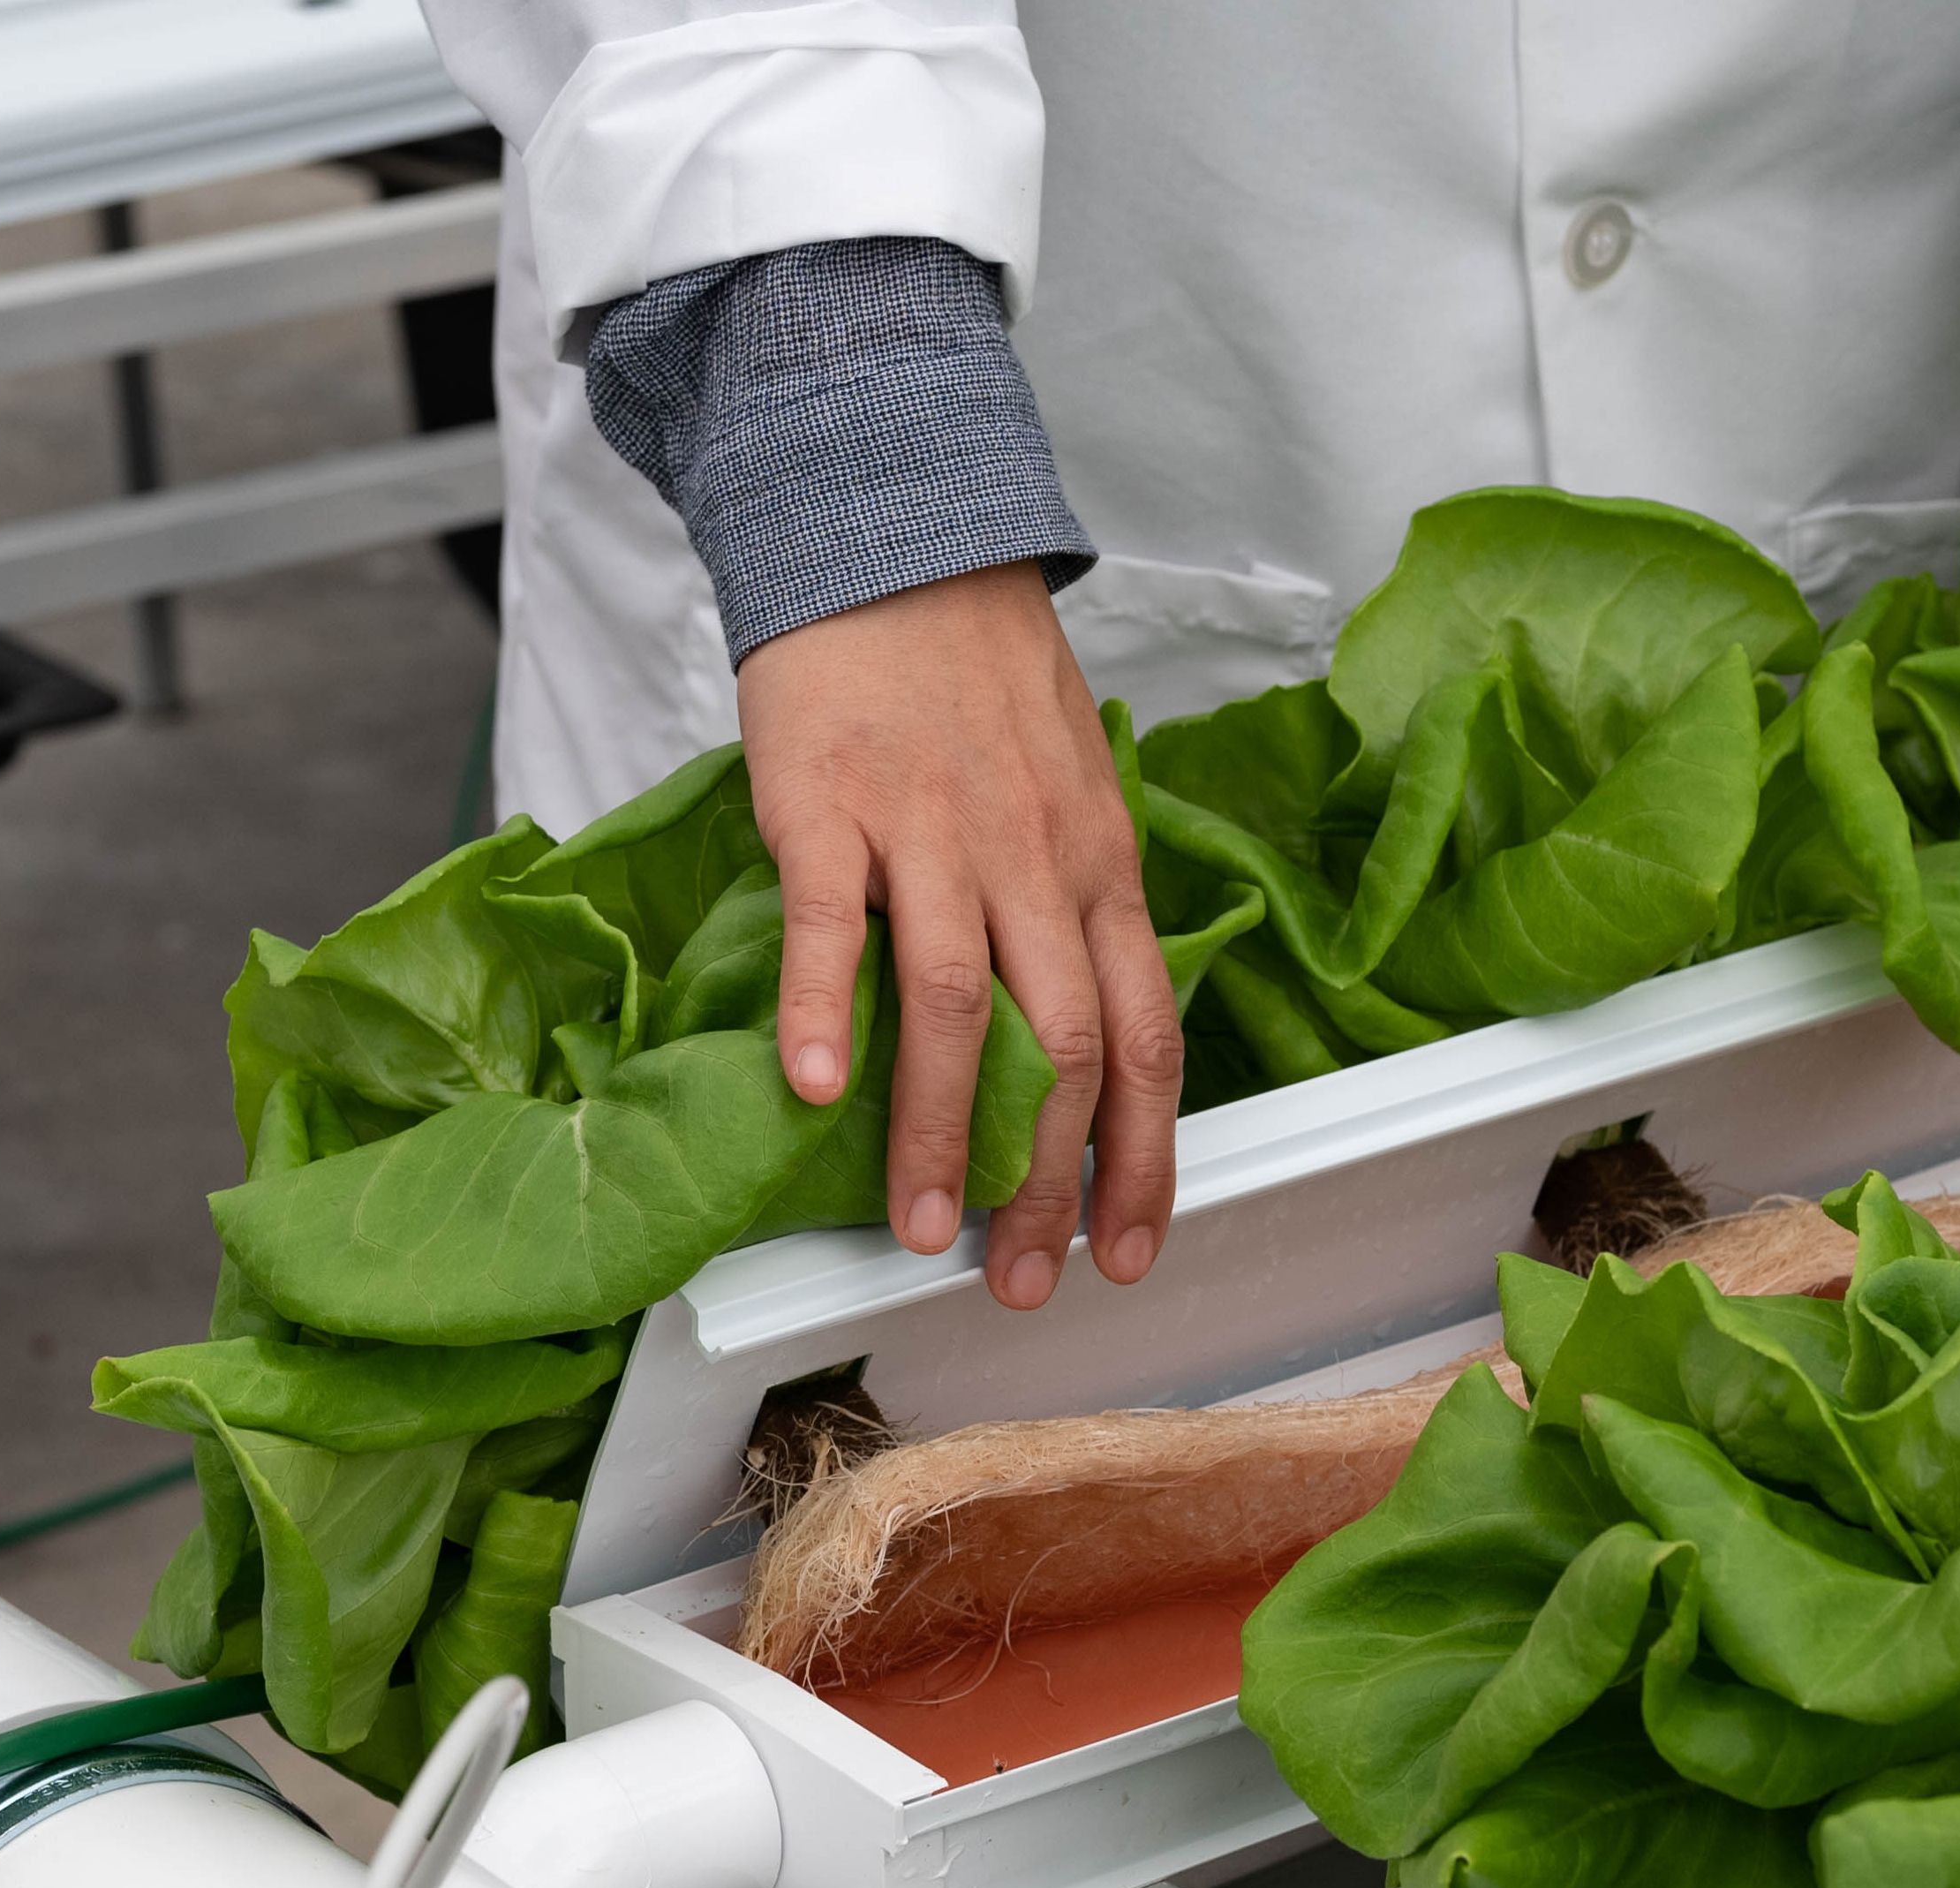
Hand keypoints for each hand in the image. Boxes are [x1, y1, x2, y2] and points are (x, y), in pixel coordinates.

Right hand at [736, 560, 1180, 1309]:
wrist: (894, 537)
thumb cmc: (978, 681)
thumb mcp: (1072, 793)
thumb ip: (1076, 909)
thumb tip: (1073, 1040)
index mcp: (1103, 868)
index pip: (1147, 1040)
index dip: (1145, 1158)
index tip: (1127, 1249)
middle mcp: (1035, 861)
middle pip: (1062, 1047)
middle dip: (1045, 1182)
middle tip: (1017, 1276)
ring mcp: (934, 831)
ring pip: (958, 1005)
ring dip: (942, 1132)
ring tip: (920, 1228)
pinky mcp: (832, 800)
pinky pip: (834, 920)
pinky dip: (827, 1008)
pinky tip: (812, 1090)